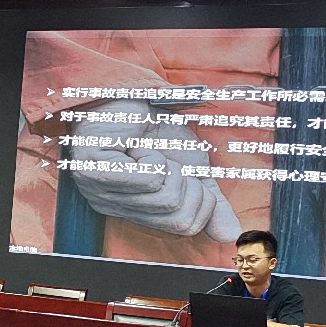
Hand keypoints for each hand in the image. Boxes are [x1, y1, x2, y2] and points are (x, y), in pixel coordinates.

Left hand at [63, 101, 240, 240]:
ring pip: (166, 199)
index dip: (199, 198)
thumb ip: (211, 202)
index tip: (182, 171)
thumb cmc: (156, 128)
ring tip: (149, 151)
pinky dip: (153, 157)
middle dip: (186, 182)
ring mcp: (97, 190)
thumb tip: (232, 235)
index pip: (184, 227)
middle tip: (166, 160)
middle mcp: (111, 207)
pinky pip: (147, 179)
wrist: (132, 91)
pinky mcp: (93, 169)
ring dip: (169, 166)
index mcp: (132, 211)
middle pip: (178, 218)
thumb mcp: (192, 168)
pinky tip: (134, 147)